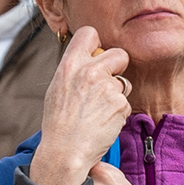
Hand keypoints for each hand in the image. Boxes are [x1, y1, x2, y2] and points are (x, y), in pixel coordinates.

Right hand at [27, 26, 133, 184]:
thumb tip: (90, 59)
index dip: (96, 44)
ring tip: (98, 111)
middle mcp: (90, 71)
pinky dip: (118, 113)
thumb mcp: (57, 88)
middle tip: (107, 84)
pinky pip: (126, 104)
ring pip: (125, 83)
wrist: (65, 151)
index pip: (89, 33)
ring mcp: (108, 88)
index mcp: (70, 64)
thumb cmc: (58, 123)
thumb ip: (75, 70)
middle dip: (118, 67)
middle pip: (119, 54)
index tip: (96, 55)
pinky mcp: (120, 104)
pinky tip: (103, 123)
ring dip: (117, 95)